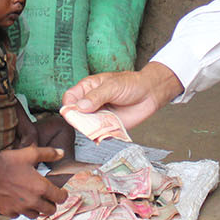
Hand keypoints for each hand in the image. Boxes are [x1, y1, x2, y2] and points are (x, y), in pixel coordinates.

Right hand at [0, 145, 68, 216]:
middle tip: (48, 197)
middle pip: (50, 210)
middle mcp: (33, 201)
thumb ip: (48, 154)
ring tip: (33, 200)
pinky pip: (18, 216)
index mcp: (41, 188)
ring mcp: (20, 208)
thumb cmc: (8, 162)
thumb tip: (61, 153)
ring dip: (36, 209)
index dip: (63, 195)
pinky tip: (17, 202)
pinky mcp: (8, 211)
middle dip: (51, 204)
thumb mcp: (30, 154)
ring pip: (35, 215)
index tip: (61, 193)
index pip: (60, 198)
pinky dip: (20, 211)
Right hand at [61, 62, 182, 129]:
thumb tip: (80, 106)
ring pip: (85, 126)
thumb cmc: (131, 84)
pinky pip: (99, 134)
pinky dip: (101, 135)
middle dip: (79, 120)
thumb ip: (96, 96)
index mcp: (87, 88)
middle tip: (90, 120)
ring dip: (91, 128)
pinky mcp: (107, 126)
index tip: (74, 111)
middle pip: (75, 115)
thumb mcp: (112, 86)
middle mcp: (90, 103)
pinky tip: (108, 129)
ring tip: (103, 123)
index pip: (69, 98)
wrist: (149, 94)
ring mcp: (98, 115)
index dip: (69, 106)